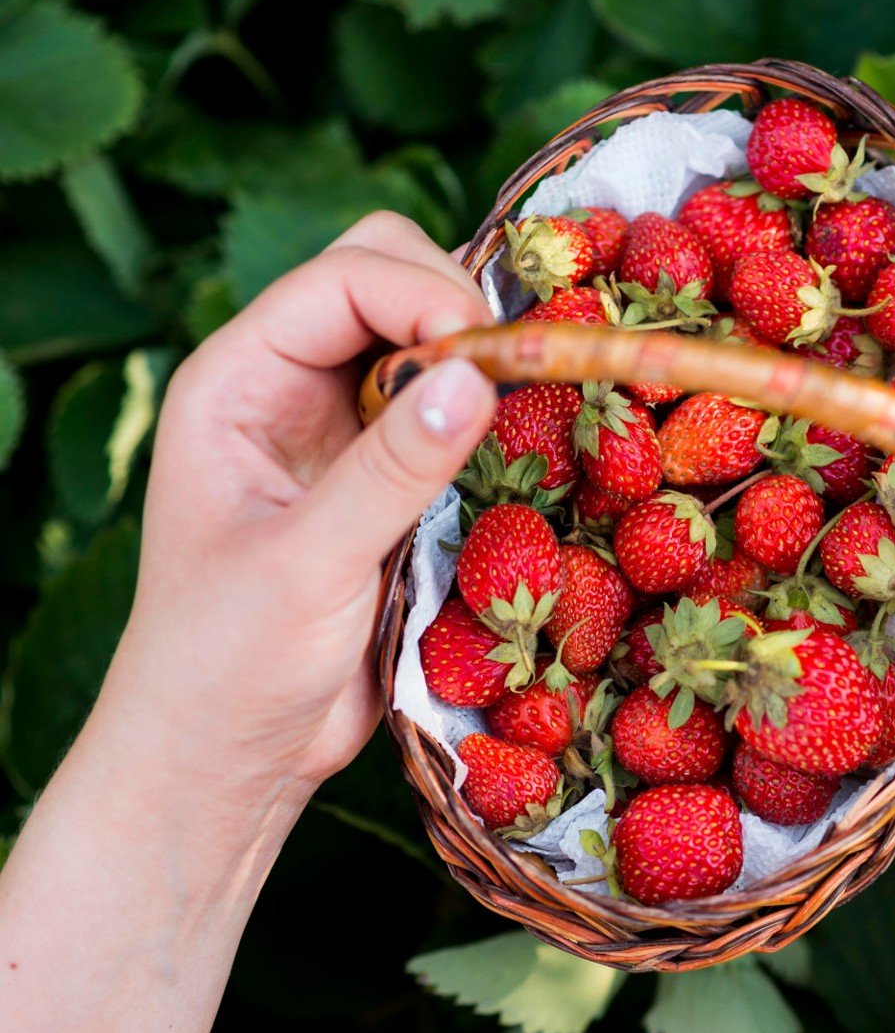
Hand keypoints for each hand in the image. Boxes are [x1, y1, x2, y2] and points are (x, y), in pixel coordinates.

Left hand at [99, 212, 496, 834]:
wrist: (228, 755)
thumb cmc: (230, 663)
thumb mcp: (309, 565)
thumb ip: (392, 469)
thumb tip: (477, 376)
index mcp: (237, 380)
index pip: (343, 279)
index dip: (426, 295)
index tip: (494, 359)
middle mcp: (286, 385)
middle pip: (386, 277)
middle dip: (459, 309)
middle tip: (513, 381)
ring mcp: (338, 429)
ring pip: (427, 339)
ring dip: (481, 362)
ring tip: (527, 413)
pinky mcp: (384, 477)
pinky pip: (449, 410)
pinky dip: (492, 415)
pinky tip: (522, 450)